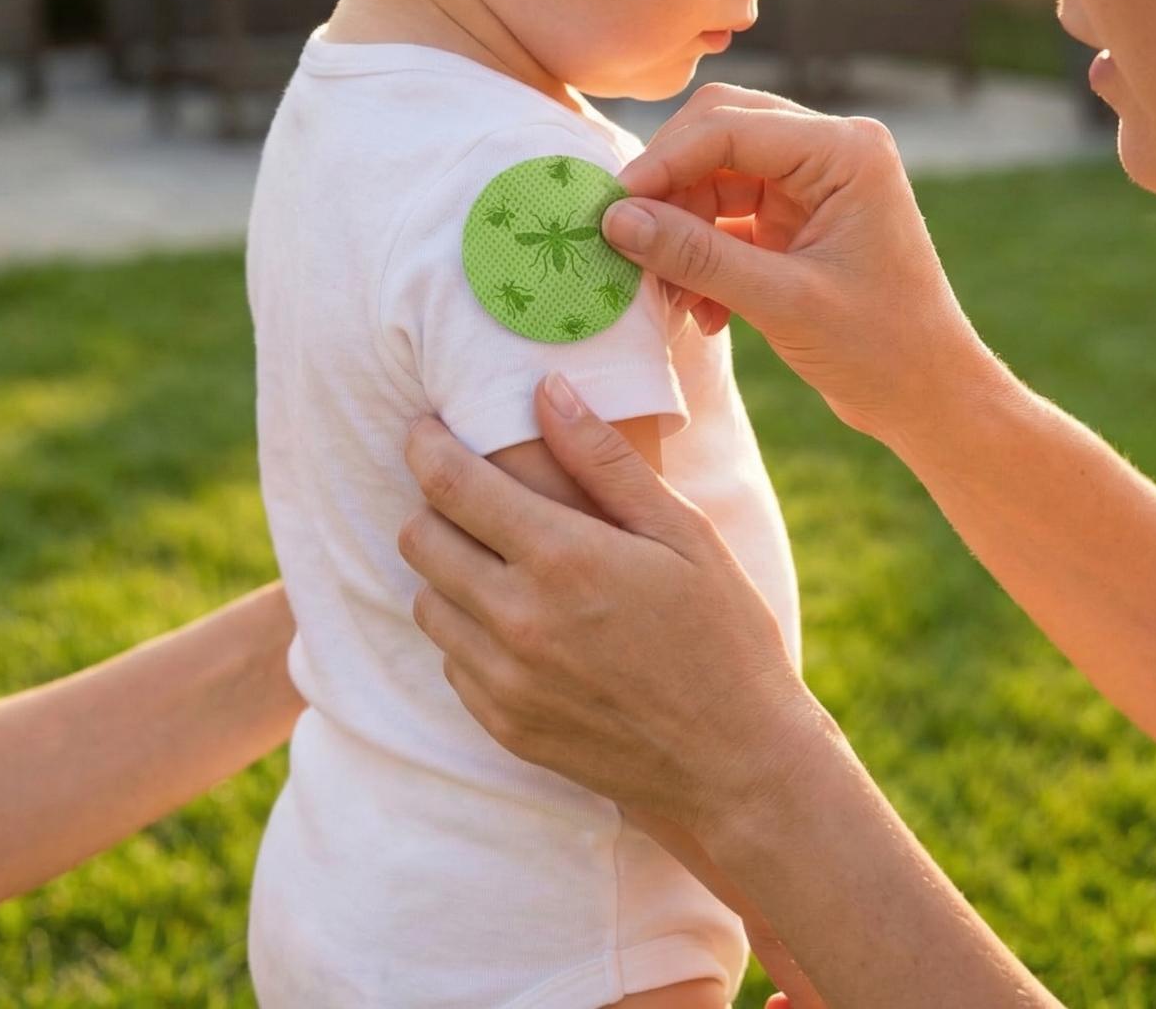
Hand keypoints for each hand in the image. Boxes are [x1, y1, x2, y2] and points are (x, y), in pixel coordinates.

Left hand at [398, 374, 826, 836]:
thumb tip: (546, 390)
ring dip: (449, 568)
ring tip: (502, 558)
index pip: (450, 483)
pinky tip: (523, 621)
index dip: (425, 444)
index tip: (426, 428)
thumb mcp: (683, 532)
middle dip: (434, 502)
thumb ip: (605, 460)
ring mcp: (505, 680)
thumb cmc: (725, 634)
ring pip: (425, 598)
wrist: (737, 766)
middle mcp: (518, 619)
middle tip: (472, 493)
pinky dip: (469, 629)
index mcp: (563, 558)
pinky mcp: (503, 724)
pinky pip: (450, 658)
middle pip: (418, 537)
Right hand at [604, 83, 998, 445]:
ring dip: (680, 228)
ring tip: (666, 292)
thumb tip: (616, 219)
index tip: (611, 208)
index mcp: (846, 150)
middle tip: (624, 236)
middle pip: (717, 132)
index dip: (663, 162)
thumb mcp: (781, 302)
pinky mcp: (796, 215)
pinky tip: (699, 309)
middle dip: (668, 186)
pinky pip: (726, 212)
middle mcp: (831, 149)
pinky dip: (702, 253)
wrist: (929, 398)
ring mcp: (813, 180)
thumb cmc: (880, 350)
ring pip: (714, 174)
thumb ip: (697, 256)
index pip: (729, 127)